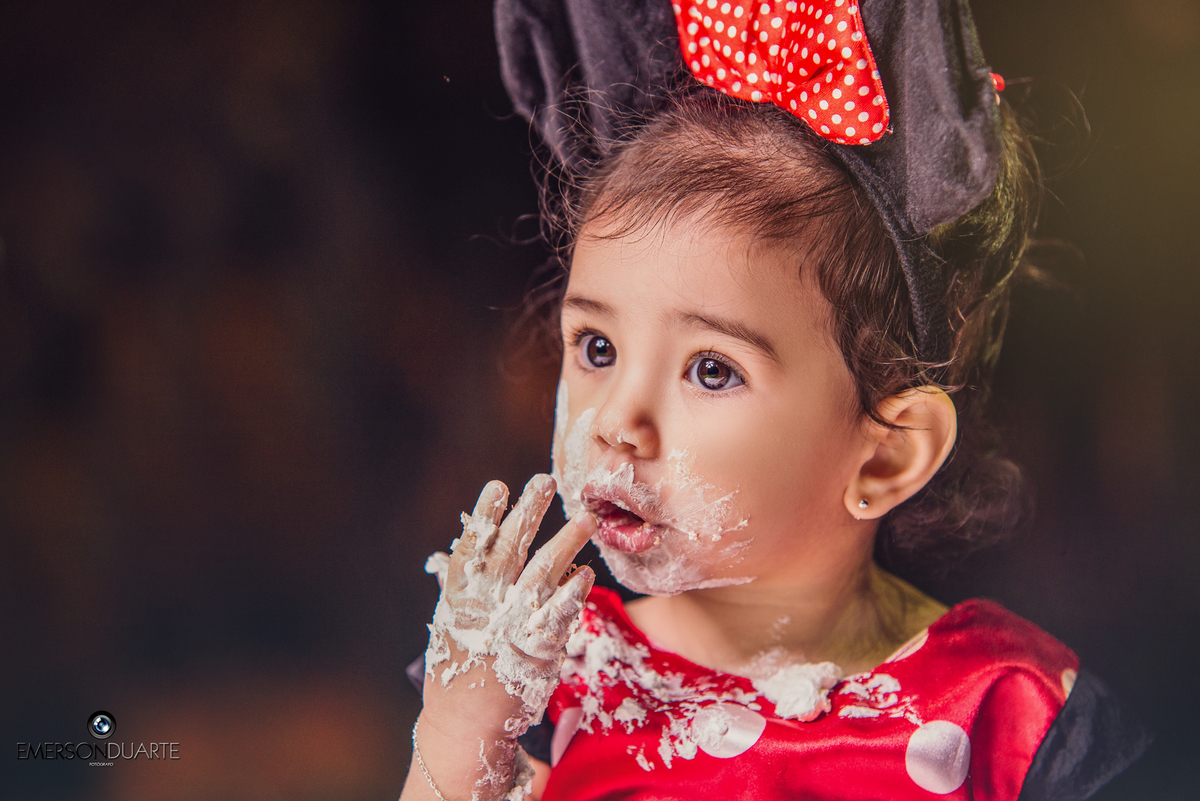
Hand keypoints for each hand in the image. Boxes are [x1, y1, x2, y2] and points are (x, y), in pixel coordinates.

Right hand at [411, 475, 594, 800]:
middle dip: (528, 513)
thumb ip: (462, 588)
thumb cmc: (459, 671)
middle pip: (509, 549)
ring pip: (542, 572)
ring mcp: (512, 624)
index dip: (486, 515)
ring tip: (586, 517)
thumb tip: (460, 552)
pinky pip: (561, 610)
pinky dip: (574, 589)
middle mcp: (485, 605)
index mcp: (459, 597)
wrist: (464, 726)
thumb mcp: (451, 624)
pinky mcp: (539, 647)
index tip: (498, 485)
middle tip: (545, 481)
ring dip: (565, 542)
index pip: (472, 547)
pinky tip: (587, 570)